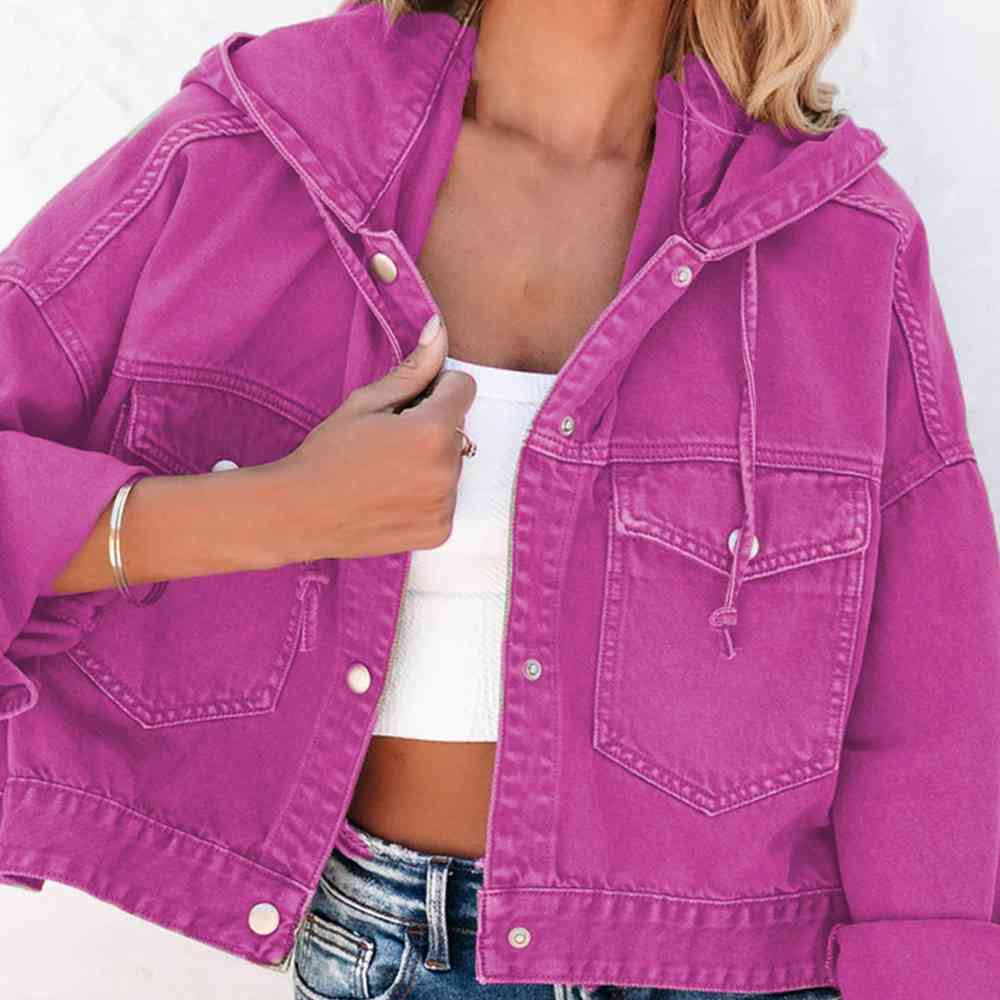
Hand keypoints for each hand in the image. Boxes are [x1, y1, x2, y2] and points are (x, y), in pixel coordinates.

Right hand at [273, 314, 476, 560]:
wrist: (300, 514)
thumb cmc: (327, 454)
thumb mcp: (366, 403)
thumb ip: (412, 370)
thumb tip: (440, 329)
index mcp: (431, 431)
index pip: (464, 388)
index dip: (436, 390)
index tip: (408, 405)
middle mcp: (447, 470)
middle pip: (460, 429)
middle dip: (433, 427)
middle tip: (388, 443)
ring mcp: (445, 505)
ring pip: (453, 465)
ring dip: (431, 462)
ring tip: (387, 472)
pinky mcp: (440, 531)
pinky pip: (446, 500)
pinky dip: (426, 496)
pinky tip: (392, 497)